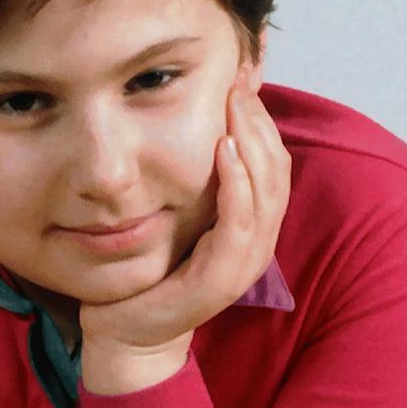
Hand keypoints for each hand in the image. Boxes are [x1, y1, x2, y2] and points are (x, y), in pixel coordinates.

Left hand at [78, 65, 291, 360]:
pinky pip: (240, 224)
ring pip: (267, 194)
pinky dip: (237, 185)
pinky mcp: (221, 280)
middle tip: (240, 79)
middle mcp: (257, 243)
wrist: (129, 332)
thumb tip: (196, 126)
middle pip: (277, 171)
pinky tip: (225, 150)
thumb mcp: (178, 215)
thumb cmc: (151, 272)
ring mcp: (243, 264)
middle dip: (260, 120)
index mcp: (251, 226)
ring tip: (237, 104)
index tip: (243, 75)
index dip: (262, 118)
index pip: (273, 163)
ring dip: (254, 143)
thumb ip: (195, 180)